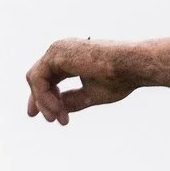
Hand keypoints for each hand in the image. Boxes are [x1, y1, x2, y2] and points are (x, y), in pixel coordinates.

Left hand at [26, 38, 141, 124]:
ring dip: (44, 102)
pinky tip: (58, 109)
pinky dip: (44, 97)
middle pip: (38, 78)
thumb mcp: (89, 94)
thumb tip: (57, 110)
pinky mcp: (56, 54)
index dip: (43, 97)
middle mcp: (61, 50)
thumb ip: (71, 100)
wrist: (133, 66)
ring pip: (35, 80)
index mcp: (69, 57)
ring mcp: (57, 50)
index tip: (48, 117)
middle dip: (40, 101)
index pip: (47, 77)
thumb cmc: (120, 78)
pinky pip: (38, 80)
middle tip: (50, 120)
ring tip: (57, 117)